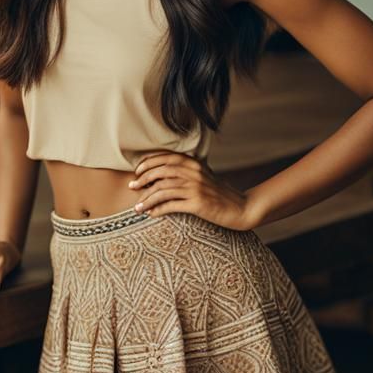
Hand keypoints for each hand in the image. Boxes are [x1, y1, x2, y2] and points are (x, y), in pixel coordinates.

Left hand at [127, 151, 256, 230]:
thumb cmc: (217, 193)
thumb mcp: (202, 176)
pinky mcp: (198, 204)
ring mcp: (196, 188)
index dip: (148, 163)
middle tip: (132, 187)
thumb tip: (157, 173)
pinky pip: (171, 205)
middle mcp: (194, 173)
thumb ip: (185, 170)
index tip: (137, 171)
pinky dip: (157, 209)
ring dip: (146, 199)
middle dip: (143, 179)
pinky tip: (151, 214)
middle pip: (160, 172)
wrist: (240, 208)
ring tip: (137, 207)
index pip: (165, 158)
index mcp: (194, 163)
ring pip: (162, 190)